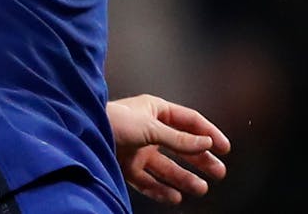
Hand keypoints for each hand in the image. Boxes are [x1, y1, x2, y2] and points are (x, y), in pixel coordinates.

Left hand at [107, 94, 229, 204]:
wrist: (82, 134)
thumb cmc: (115, 121)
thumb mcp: (151, 127)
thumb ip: (179, 139)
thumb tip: (207, 143)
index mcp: (155, 110)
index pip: (189, 121)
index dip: (208, 133)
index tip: (225, 148)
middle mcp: (149, 129)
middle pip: (181, 146)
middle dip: (200, 160)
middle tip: (219, 172)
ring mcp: (138, 149)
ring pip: (167, 167)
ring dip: (184, 178)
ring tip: (201, 189)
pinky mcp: (127, 166)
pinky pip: (148, 181)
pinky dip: (161, 190)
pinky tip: (175, 197)